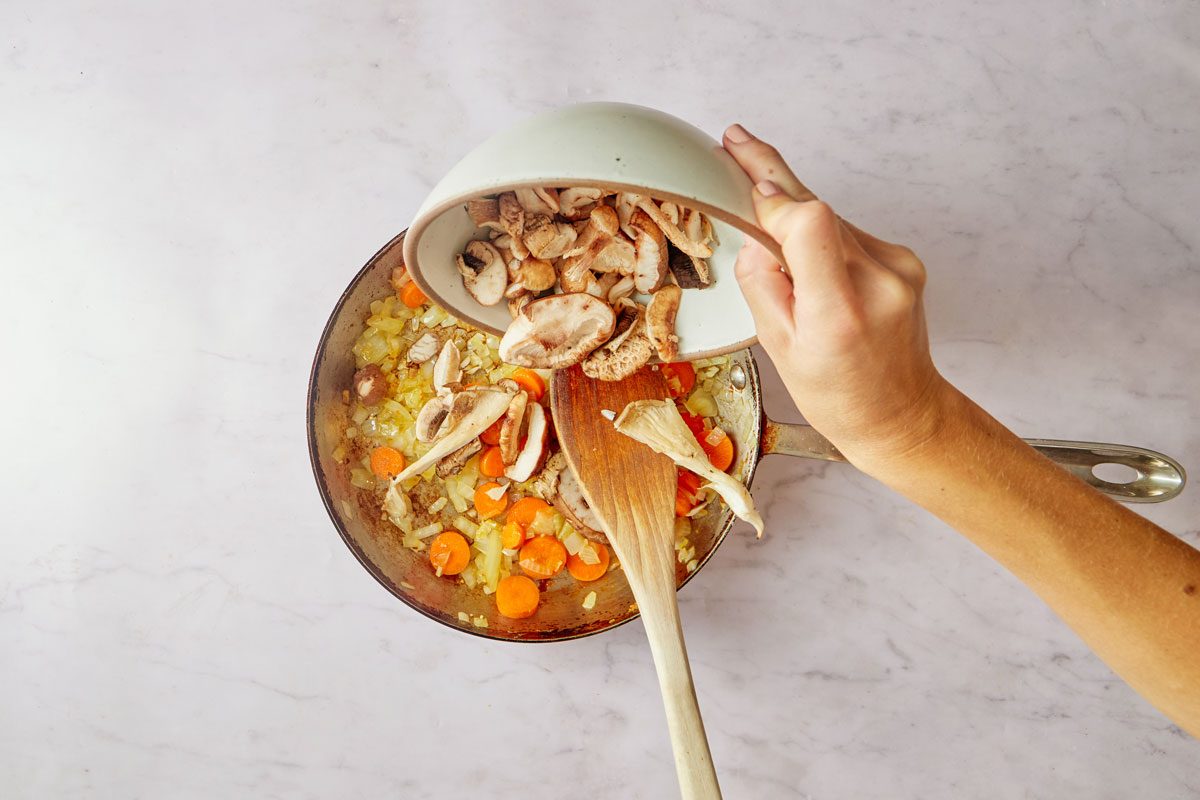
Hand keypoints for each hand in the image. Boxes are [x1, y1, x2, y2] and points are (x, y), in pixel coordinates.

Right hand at [722, 124, 949, 470]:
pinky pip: (847, 233)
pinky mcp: (904, 261)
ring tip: (770, 230)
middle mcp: (879, 282)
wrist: (901, 415)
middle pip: (820, 209)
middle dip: (774, 176)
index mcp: (840, 312)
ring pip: (830, 219)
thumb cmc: (838, 395)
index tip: (745, 177)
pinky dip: (821, 238)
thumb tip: (756, 234)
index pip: (810, 223)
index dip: (773, 199)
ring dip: (796, 218)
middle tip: (738, 140)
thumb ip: (763, 285)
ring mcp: (899, 268)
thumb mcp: (779, 350)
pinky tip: (809, 265)